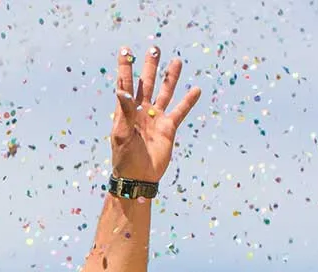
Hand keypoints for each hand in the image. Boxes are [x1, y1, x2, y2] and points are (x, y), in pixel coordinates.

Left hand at [110, 46, 202, 183]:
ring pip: (165, 93)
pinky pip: (180, 111)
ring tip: (176, 61)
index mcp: (125, 111)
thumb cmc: (125, 157)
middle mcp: (141, 111)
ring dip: (170, 78)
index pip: (126, 84)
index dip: (125, 67)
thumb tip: (121, 91)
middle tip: (155, 48)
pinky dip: (188, 101)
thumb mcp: (122, 134)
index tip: (125, 50)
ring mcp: (155, 118)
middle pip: (147, 83)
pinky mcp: (168, 128)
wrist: (139, 177)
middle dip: (150, 66)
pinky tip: (195, 89)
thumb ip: (124, 112)